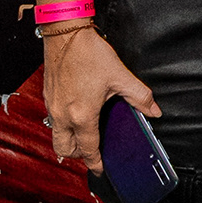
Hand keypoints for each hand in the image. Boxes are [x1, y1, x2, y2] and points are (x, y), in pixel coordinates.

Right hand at [42, 25, 160, 172]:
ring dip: (70, 140)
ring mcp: (52, 106)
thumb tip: (154, 110)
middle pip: (65, 150)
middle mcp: (63, 115)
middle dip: (79, 155)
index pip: (88, 150)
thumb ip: (140, 97)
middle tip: (92, 151)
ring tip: (85, 133)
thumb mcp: (120, 76)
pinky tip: (77, 112)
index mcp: (82, 116)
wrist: (65, 34)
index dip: (95, 162)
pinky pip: (53, 120)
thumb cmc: (88, 53)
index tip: (100, 168)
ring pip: (57, 136)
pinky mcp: (47, 96)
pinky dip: (64, 124)